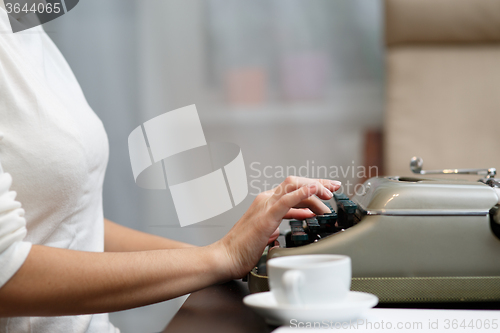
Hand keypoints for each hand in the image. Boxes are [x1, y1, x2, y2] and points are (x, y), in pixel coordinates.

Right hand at [212, 176, 340, 279]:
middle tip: (335, 188)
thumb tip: (285, 227)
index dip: (312, 189)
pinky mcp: (266, 216)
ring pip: (293, 186)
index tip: (326, 193)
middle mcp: (265, 200)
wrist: (226, 258)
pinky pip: (287, 199)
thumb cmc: (242, 250)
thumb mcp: (265, 234)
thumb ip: (275, 226)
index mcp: (266, 203)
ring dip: (315, 188)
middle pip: (296, 183)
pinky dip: (302, 193)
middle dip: (318, 183)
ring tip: (329, 194)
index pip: (293, 189)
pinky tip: (314, 190)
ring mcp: (265, 206)